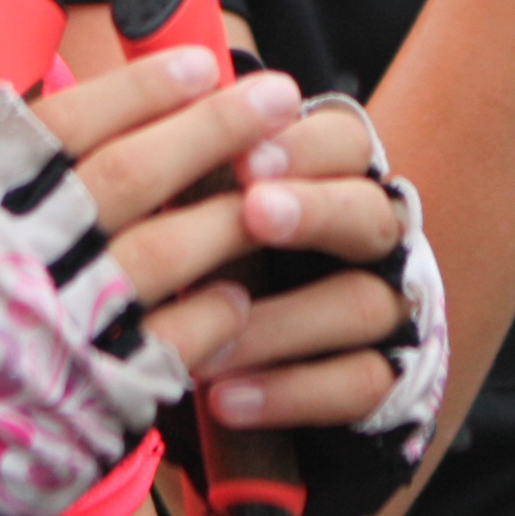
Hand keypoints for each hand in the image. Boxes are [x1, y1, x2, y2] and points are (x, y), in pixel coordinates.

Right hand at [0, 54, 397, 515]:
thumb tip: (24, 107)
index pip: (69, 128)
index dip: (139, 90)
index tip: (198, 63)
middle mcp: (12, 263)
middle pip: (132, 179)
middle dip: (212, 131)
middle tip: (275, 97)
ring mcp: (53, 335)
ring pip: (164, 256)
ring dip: (227, 217)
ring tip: (275, 187)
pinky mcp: (86, 404)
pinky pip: (172, 347)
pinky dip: (214, 317)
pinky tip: (240, 294)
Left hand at [181, 93, 447, 515]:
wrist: (263, 365)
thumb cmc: (218, 261)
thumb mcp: (200, 209)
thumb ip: (186, 168)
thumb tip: (127, 114)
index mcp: (329, 178)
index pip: (342, 142)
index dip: (300, 146)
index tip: (244, 159)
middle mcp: (370, 237)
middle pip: (369, 213)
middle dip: (313, 210)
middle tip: (253, 215)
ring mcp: (387, 308)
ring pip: (361, 302)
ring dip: (279, 323)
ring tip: (207, 347)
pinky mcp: (387, 381)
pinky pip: (358, 384)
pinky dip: (290, 393)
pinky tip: (226, 402)